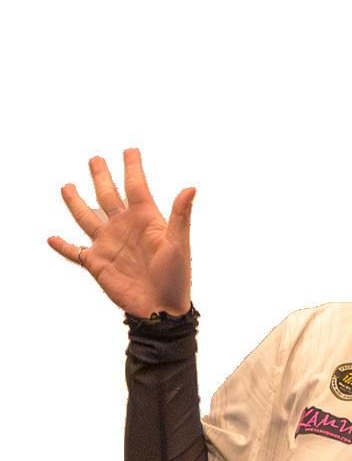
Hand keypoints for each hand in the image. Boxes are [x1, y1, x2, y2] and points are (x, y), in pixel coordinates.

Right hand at [47, 148, 194, 318]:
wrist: (161, 310)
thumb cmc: (176, 278)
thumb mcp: (178, 244)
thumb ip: (180, 215)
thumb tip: (191, 188)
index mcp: (144, 218)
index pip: (135, 185)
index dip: (132, 167)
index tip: (130, 150)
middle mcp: (123, 227)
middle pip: (107, 194)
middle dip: (101, 176)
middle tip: (95, 159)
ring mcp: (108, 244)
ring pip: (86, 217)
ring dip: (76, 202)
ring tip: (67, 186)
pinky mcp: (97, 264)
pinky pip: (75, 253)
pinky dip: (63, 246)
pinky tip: (51, 239)